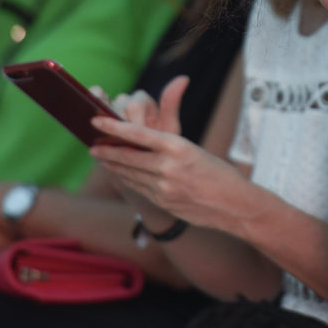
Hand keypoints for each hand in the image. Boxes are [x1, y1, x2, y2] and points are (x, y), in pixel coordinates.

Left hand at [90, 76, 247, 232]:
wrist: (235, 205)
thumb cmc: (220, 174)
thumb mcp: (197, 151)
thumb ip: (169, 148)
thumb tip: (144, 145)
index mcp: (179, 147)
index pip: (139, 134)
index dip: (115, 127)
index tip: (97, 121)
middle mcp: (168, 167)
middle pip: (128, 156)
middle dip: (107, 151)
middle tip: (92, 145)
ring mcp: (164, 187)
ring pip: (130, 173)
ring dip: (114, 165)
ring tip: (102, 158)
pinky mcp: (163, 202)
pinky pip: (139, 187)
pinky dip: (127, 178)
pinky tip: (122, 174)